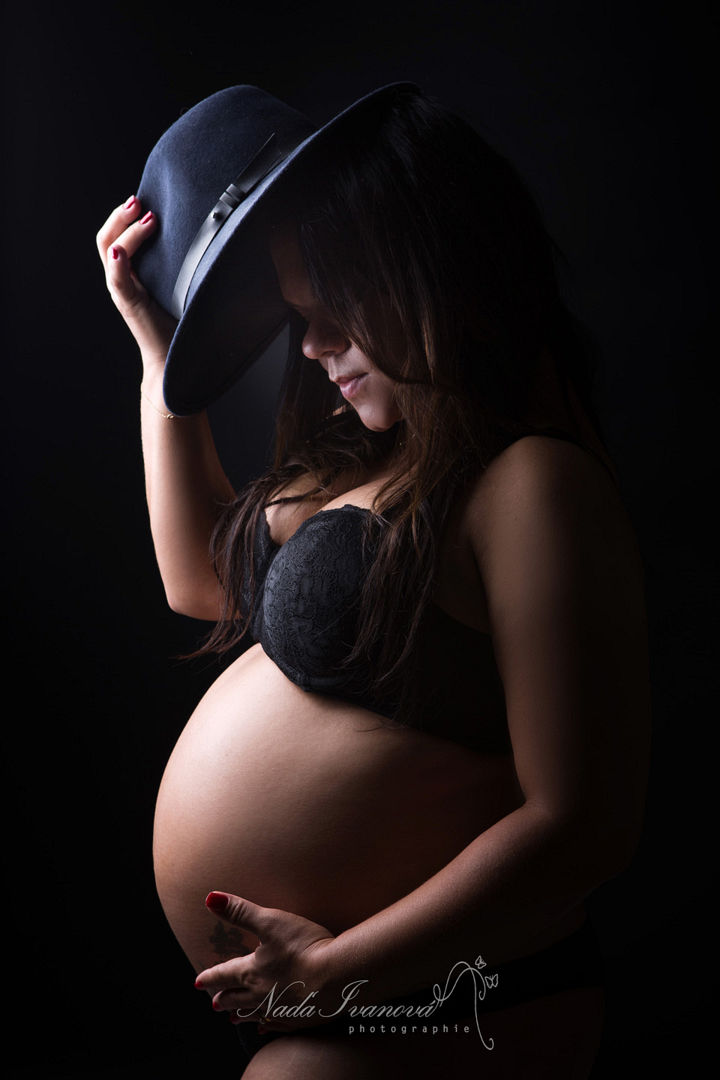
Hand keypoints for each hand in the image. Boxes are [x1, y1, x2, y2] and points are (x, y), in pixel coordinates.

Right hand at [96, 196, 177, 374]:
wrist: (176, 358)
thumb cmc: (181, 321)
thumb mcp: (181, 284)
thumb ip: (181, 261)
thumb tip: (206, 233)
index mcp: (133, 272)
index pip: (119, 234)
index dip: (126, 215)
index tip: (144, 199)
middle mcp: (123, 278)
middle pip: (108, 237)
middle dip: (121, 216)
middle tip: (139, 201)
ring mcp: (123, 291)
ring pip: (110, 252)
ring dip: (125, 232)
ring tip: (144, 217)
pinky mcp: (129, 305)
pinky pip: (118, 281)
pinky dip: (117, 264)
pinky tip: (119, 252)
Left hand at [194, 892, 340, 1032]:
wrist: (336, 977)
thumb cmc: (303, 946)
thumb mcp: (270, 921)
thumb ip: (240, 912)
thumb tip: (210, 898)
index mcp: (252, 971)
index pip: (224, 974)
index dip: (211, 977)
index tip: (198, 982)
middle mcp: (261, 994)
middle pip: (236, 998)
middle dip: (224, 999)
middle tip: (213, 1004)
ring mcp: (280, 1009)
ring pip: (253, 1014)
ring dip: (241, 1015)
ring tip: (232, 1019)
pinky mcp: (298, 1018)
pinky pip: (276, 1025)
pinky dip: (266, 1026)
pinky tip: (264, 1027)